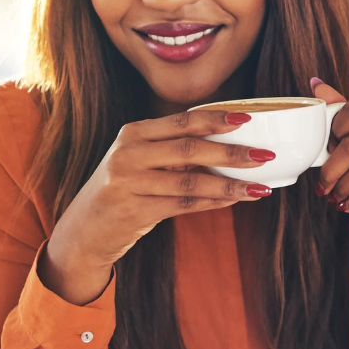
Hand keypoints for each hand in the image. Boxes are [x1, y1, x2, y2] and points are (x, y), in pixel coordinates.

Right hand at [41, 108, 274, 303]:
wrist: (84, 230)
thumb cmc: (121, 191)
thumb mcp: (138, 161)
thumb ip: (172, 149)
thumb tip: (227, 143)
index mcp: (132, 133)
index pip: (181, 120)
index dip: (217, 118)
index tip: (249, 118)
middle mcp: (128, 154)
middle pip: (189, 148)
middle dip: (231, 152)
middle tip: (265, 155)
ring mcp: (129, 183)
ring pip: (191, 181)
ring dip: (229, 184)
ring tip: (258, 187)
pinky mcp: (135, 211)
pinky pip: (183, 205)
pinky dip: (212, 202)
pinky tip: (233, 200)